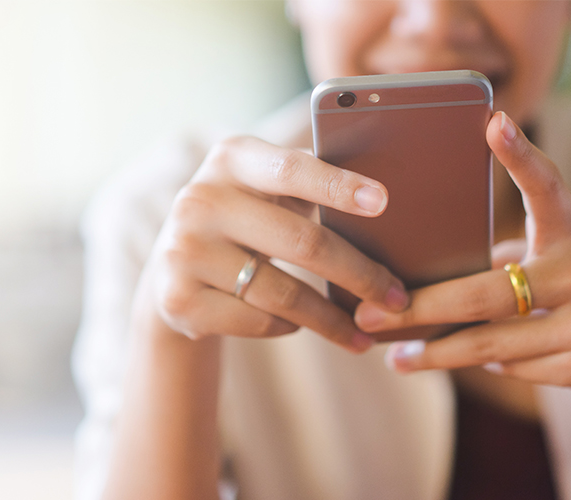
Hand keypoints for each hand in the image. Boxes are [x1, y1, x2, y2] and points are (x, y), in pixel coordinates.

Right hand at [139, 135, 409, 352]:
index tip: (383, 201)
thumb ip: (311, 183)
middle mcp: (200, 200)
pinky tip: (300, 325)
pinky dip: (288, 326)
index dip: (338, 185)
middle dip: (360, 275)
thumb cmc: (248, 218)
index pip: (292, 169)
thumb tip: (385, 202)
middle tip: (397, 298)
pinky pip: (258, 321)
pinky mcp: (178, 300)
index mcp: (232, 159)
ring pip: (282, 294)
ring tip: (365, 333)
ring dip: (332, 319)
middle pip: (302, 242)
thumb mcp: (266, 189)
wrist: (173, 269)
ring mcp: (183, 251)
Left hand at [355, 111, 570, 387]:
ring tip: (397, 354)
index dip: (521, 155)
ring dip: (438, 352)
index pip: (548, 187)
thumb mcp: (569, 246)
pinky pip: (512, 369)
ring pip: (492, 344)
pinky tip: (462, 359)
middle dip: (421, 310)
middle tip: (370, 314)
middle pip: (485, 295)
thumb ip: (513, 251)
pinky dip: (484, 363)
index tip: (493, 121)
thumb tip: (428, 275)